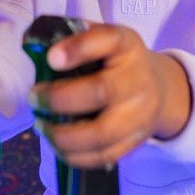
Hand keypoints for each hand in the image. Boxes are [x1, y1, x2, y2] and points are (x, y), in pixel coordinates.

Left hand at [31, 25, 191, 169]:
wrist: (160, 88)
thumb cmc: (118, 61)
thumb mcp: (105, 39)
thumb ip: (76, 38)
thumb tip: (37, 50)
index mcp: (127, 45)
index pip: (108, 40)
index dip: (79, 49)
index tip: (51, 58)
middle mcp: (138, 79)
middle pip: (100, 92)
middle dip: (59, 99)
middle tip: (34, 98)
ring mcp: (140, 114)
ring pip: (101, 133)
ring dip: (63, 135)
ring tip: (41, 125)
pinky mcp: (136, 141)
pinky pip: (103, 155)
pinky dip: (74, 155)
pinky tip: (56, 144)